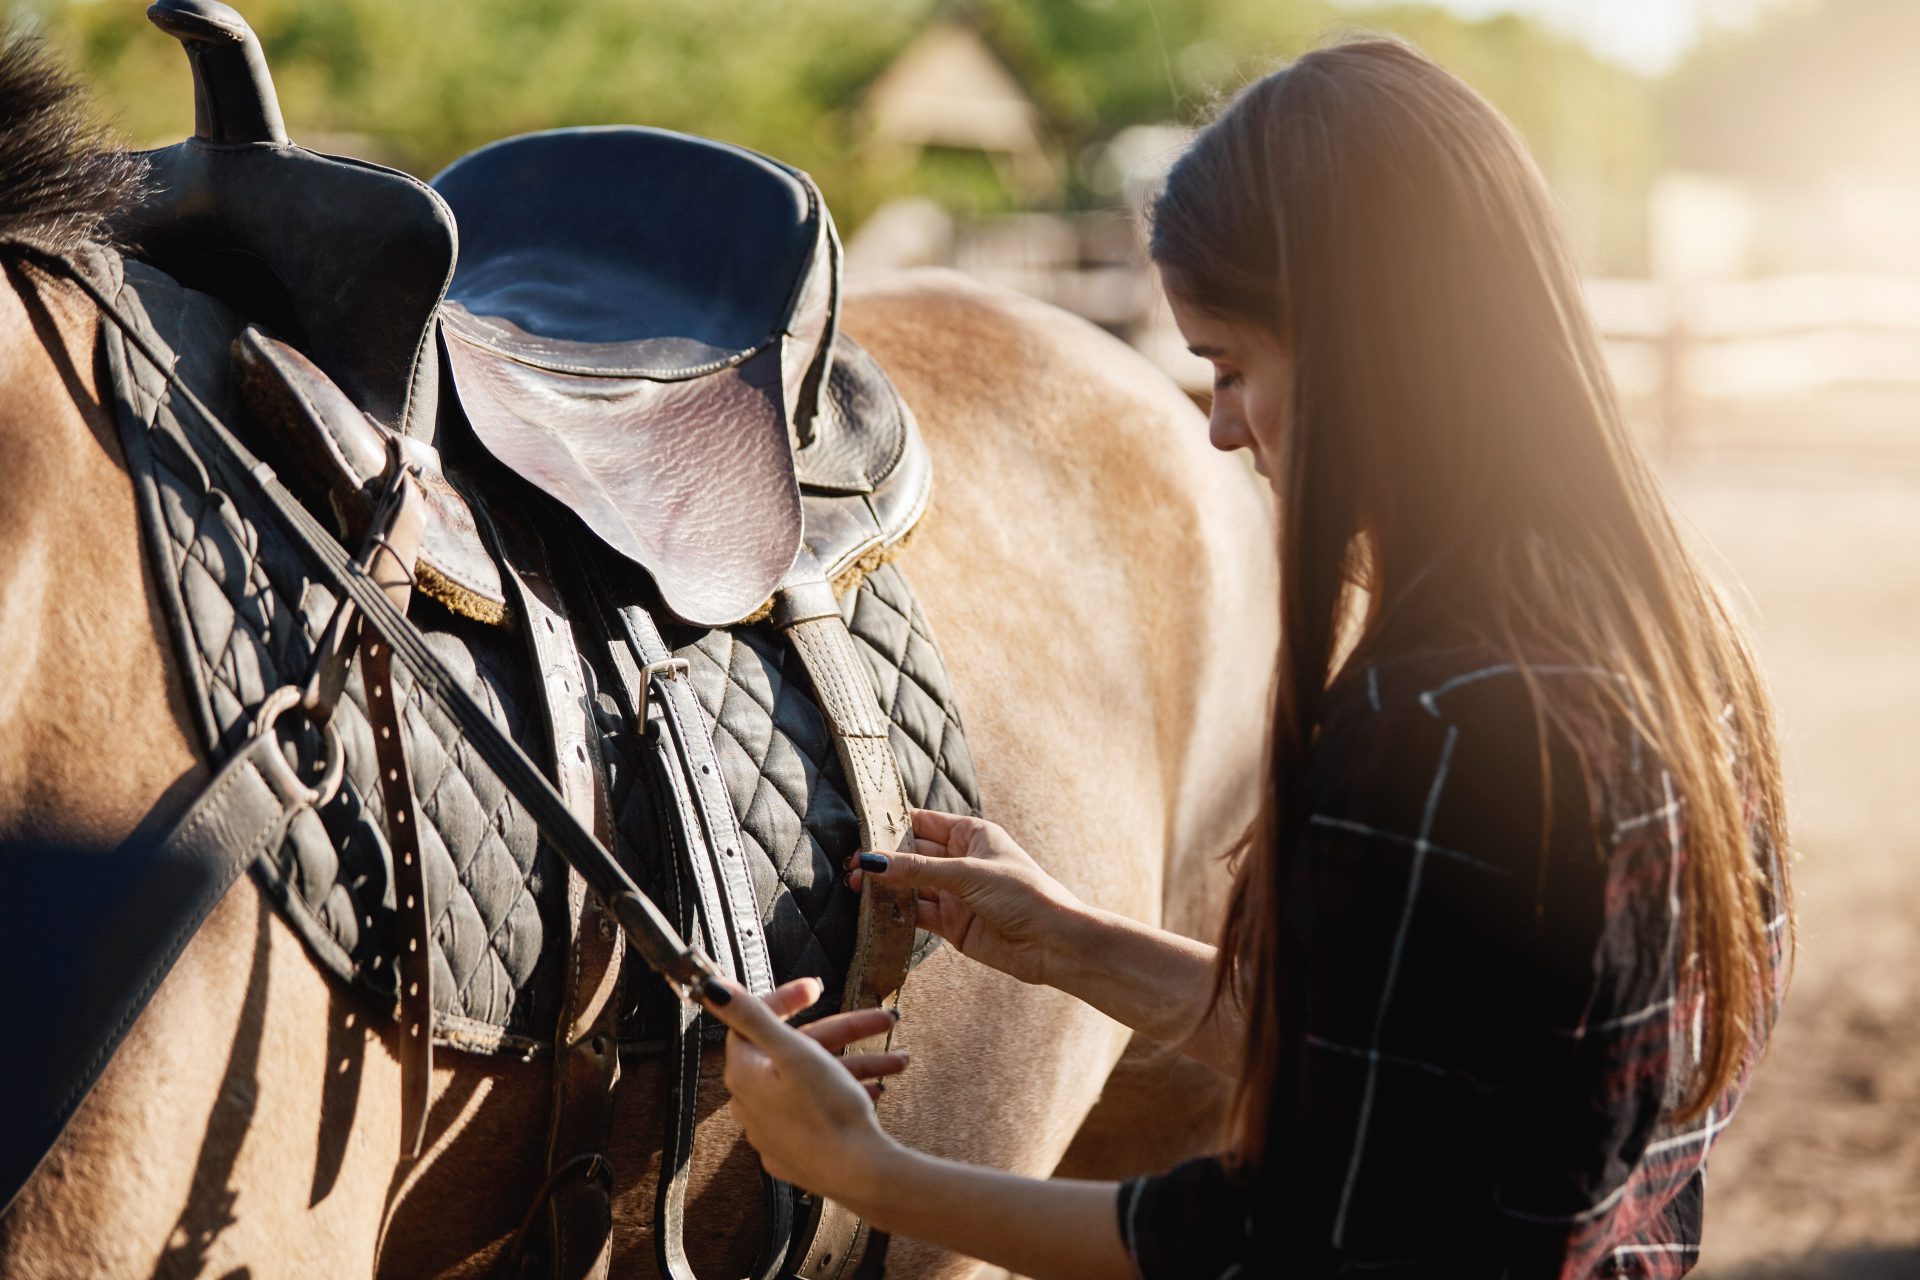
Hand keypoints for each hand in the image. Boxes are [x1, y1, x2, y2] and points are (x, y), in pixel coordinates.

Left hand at [699, 976, 909, 1200]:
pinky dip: (849, 1092)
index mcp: (745, 1074)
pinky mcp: (798, 1147)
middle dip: (846, 1032)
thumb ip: (752, 1015)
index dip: (786, 999)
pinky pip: (821, 1107)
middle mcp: (752, 1102)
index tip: (816, 988)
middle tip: (882, 1020)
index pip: (754, 1022)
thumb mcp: (793, 1051)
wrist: (857, 1173)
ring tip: (900, 1060)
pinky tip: (878, 1089)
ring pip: (816, 1079)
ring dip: (861, 1063)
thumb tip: (711, 988)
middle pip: (797, 1049)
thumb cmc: (826, 1111)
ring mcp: (776, 1128)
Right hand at [847, 810, 1084, 986]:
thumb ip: (918, 870)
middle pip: (912, 855)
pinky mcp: (952, 925)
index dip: (893, 824)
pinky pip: (917, 914)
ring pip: (911, 886)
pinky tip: (873, 910)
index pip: (923, 822)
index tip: (859, 827)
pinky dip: (896, 913)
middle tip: (850, 864)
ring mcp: (955, 894)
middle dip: (882, 858)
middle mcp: (960, 861)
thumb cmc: (1024, 895)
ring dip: (885, 886)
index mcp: (971, 835)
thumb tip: (873, 861)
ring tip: (853, 886)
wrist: (1053, 944)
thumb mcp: (968, 874)